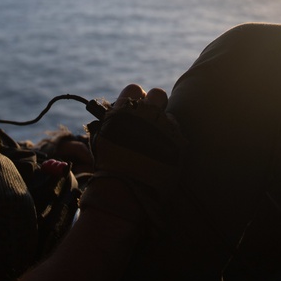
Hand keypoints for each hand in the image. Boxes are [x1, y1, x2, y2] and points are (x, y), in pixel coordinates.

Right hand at [79, 83, 185, 226]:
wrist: (124, 191)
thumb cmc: (108, 167)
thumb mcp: (102, 138)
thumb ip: (112, 120)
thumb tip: (119, 110)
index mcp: (123, 111)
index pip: (133, 89)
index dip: (136, 97)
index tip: (138, 105)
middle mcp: (144, 114)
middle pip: (157, 94)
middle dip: (155, 103)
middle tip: (152, 117)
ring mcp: (162, 127)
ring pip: (169, 113)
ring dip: (164, 123)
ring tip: (158, 138)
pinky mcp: (177, 141)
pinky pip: (178, 131)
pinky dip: (173, 138)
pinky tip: (165, 151)